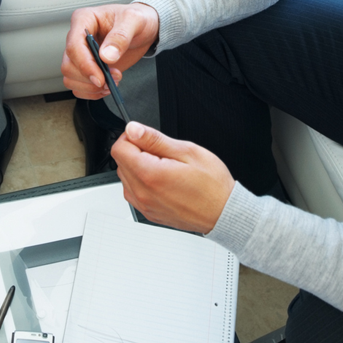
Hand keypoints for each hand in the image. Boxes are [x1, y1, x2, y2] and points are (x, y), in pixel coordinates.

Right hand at [61, 2, 159, 98]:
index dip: (85, 65)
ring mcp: (81, 53)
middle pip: (68, 65)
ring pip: (70, 77)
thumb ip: (120, 36)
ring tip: (111, 83)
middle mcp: (78, 37)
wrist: (143, 29)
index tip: (100, 78)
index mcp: (84, 19)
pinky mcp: (87, 67)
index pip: (74, 46)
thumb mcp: (134, 20)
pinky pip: (78, 85)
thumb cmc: (137, 19)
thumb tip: (106, 56)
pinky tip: (106, 87)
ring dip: (90, 87)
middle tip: (112, 79)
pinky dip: (90, 92)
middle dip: (90, 78)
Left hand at [111, 122, 234, 232]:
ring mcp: (144, 205)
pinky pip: (134, 192)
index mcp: (150, 174)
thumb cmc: (212, 185)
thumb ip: (155, 139)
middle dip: (136, 152)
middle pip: (120, 162)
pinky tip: (163, 180)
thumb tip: (133, 129)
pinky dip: (142, 182)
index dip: (131, 137)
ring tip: (165, 168)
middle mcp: (143, 193)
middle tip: (162, 153)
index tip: (146, 138)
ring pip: (125, 177)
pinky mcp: (148, 213)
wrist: (223, 213)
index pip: (119, 148)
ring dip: (138, 167)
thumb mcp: (187, 151)